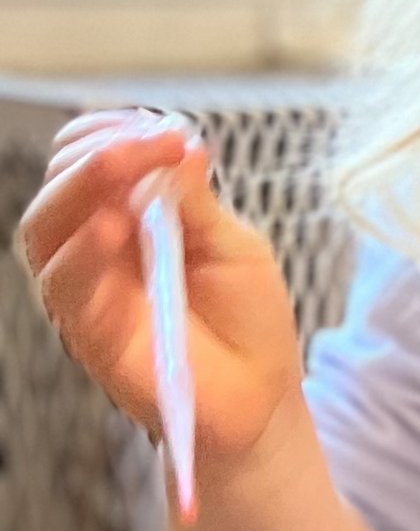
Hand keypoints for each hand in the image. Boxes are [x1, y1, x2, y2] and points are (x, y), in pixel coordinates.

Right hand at [18, 112, 302, 481]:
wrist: (262, 400)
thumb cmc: (248, 321)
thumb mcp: (233, 246)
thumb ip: (197, 200)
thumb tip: (180, 142)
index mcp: (124, 219)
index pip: (90, 161)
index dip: (116, 135)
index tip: (168, 130)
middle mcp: (92, 250)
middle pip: (60, 187)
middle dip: (99, 153)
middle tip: (153, 140)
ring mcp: (86, 291)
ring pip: (46, 229)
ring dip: (83, 188)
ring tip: (124, 163)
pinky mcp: (88, 334)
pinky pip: (66, 286)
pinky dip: (84, 251)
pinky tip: (114, 226)